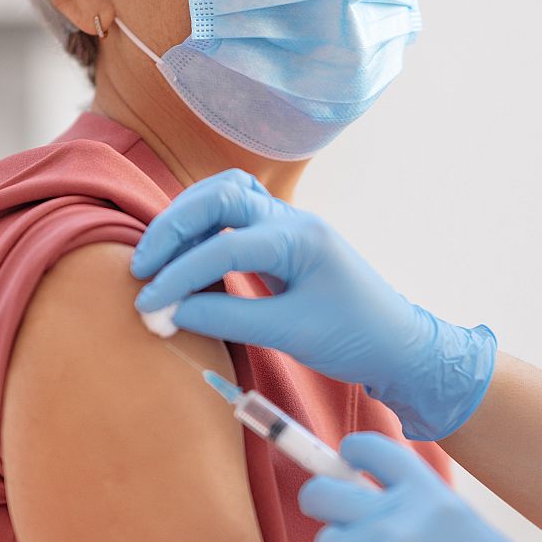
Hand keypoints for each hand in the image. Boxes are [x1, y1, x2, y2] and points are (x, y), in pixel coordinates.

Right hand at [131, 169, 496, 440]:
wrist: (399, 345)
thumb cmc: (354, 339)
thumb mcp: (290, 333)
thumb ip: (227, 317)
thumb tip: (170, 312)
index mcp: (299, 237)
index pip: (223, 245)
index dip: (179, 275)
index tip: (148, 306)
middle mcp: (292, 221)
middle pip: (221, 196)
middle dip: (175, 227)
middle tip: (141, 267)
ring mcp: (288, 226)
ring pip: (226, 197)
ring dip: (187, 218)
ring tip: (156, 257)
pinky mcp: (282, 242)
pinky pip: (235, 218)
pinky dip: (203, 228)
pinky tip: (185, 255)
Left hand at [300, 433, 517, 541]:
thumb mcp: (451, 517)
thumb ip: (407, 499)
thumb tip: (347, 484)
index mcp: (426, 491)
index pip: (367, 448)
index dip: (351, 451)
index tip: (348, 458)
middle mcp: (398, 521)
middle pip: (321, 492)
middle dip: (320, 499)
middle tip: (335, 511)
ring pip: (327, 541)